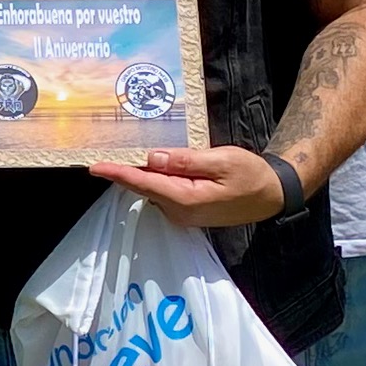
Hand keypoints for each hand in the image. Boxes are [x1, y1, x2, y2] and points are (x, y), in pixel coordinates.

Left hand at [91, 145, 292, 229]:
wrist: (271, 195)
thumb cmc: (250, 175)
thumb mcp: (222, 160)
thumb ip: (186, 161)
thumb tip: (153, 158)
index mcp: (186, 199)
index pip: (144, 183)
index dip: (118, 173)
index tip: (94, 166)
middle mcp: (179, 211)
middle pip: (143, 187)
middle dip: (122, 170)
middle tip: (100, 151)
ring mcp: (182, 214)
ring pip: (152, 189)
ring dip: (138, 172)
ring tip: (120, 152)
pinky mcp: (186, 211)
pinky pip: (163, 192)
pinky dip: (153, 178)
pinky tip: (149, 163)